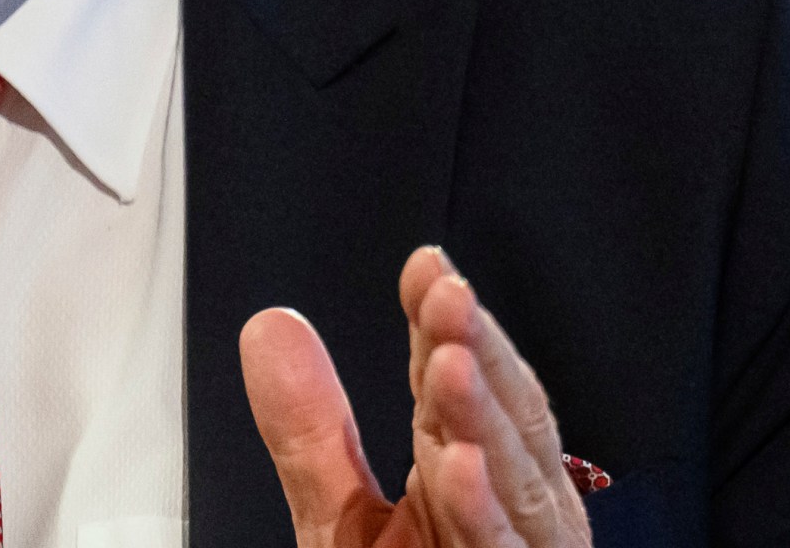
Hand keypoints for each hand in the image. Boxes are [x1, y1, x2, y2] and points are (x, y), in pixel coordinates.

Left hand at [239, 247, 590, 547]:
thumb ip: (310, 431)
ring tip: (449, 361)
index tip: (424, 267)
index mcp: (466, 478)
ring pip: (518, 485)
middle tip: (445, 294)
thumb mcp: (343, 522)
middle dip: (477, 353)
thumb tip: (271, 327)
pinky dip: (485, 515)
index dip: (443, 324)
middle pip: (502, 422)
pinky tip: (458, 468)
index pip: (458, 387)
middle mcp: (507, 512)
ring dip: (485, 421)